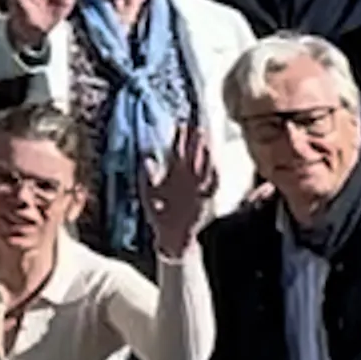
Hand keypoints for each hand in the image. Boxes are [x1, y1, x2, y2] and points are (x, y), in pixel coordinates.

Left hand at [142, 119, 218, 254]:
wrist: (169, 235)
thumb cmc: (158, 213)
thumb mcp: (148, 193)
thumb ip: (147, 176)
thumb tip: (146, 158)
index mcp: (172, 174)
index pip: (177, 152)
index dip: (179, 139)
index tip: (180, 124)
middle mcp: (186, 178)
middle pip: (191, 155)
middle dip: (194, 141)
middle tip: (197, 126)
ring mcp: (196, 188)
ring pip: (202, 167)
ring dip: (204, 155)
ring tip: (205, 142)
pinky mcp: (204, 199)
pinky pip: (211, 185)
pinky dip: (213, 176)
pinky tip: (214, 165)